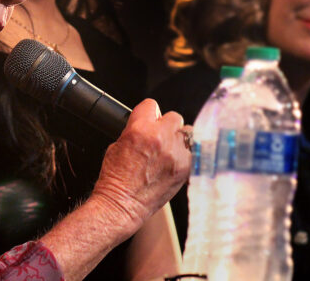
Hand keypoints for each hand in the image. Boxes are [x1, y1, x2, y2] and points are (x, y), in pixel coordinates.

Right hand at [91, 99, 190, 234]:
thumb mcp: (117, 144)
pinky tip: (175, 164)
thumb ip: (136, 129)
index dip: (149, 114)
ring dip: (179, 140)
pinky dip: (187, 156)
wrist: (121, 205)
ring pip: (187, 133)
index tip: (149, 121)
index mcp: (140, 129)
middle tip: (160, 139)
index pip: (151, 105)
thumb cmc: (115, 178)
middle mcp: (160, 138)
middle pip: (173, 117)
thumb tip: (149, 123)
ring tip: (170, 152)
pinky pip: (193, 152)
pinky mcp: (185, 168)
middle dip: (166, 126)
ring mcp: (176, 153)